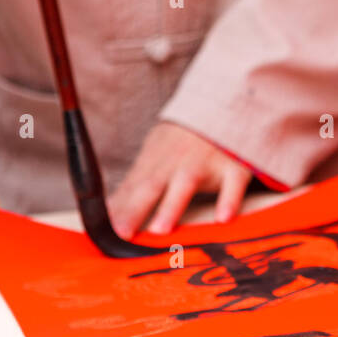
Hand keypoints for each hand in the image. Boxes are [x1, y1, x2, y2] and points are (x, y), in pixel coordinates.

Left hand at [108, 122, 252, 238]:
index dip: (118, 208)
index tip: (103, 232)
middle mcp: (177, 162)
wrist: (226, 103)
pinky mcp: (234, 167)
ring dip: (172, 205)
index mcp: (156, 161)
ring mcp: (206, 163)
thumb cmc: (185, 140)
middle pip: (152, 185)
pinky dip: (229, 200)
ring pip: (187, 183)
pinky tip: (222, 219)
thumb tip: (108, 214)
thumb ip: (135, 187)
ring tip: (160, 229)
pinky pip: (232, 184)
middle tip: (122, 233)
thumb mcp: (156, 155)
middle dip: (136, 208)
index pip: (133, 187)